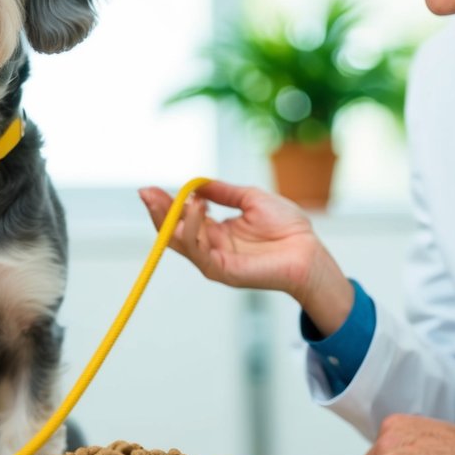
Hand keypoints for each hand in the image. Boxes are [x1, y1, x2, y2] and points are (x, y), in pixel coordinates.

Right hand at [138, 181, 352, 332]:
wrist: (309, 250)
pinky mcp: (222, 271)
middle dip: (158, 212)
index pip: (182, 218)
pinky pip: (198, 251)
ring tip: (178, 198)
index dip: (166, 204)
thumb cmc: (288, 228)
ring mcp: (214, 261)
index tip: (150, 188)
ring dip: (172, 219)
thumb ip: (223, 192)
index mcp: (216, 232)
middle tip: (146, 192)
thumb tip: (196, 183)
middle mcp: (210, 248)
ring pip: (179, 242)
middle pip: (172, 232)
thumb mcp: (251, 199)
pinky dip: (193, 230)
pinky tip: (197, 209)